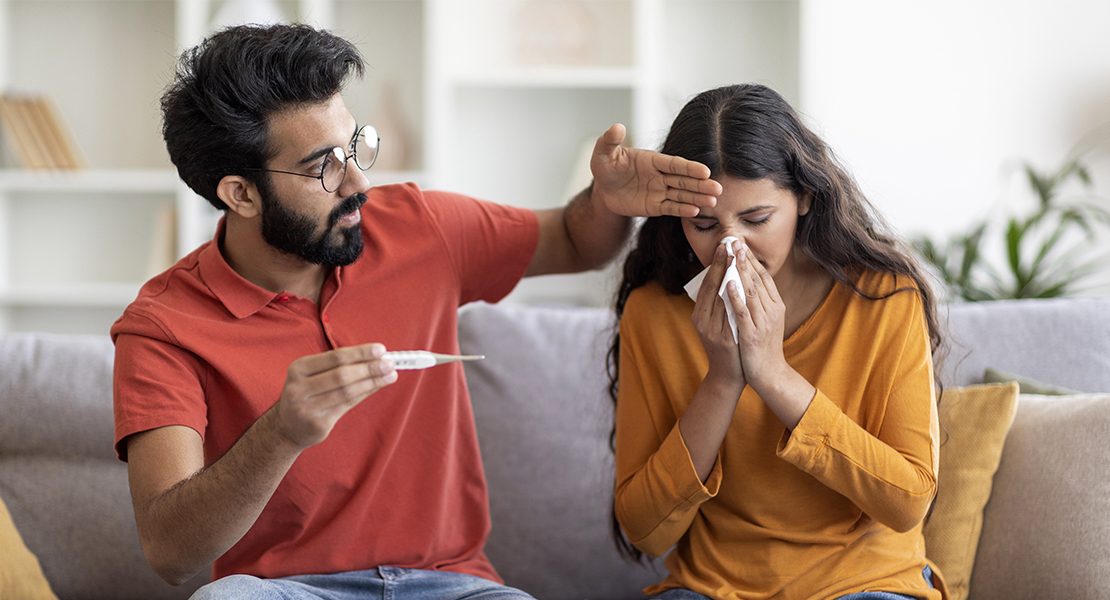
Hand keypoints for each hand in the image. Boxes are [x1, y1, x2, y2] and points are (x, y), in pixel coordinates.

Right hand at [271, 343, 396, 448]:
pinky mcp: (318, 424)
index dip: (359, 353)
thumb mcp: (312, 375)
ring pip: (347, 391)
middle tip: (390, 363)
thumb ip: (338, 365)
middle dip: (369, 368)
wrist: (287, 427)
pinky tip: (378, 386)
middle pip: (342, 375)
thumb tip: (375, 356)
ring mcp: (307, 408)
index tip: (381, 350)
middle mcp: (298, 388)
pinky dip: (366, 393)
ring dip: (372, 381)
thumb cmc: (307, 393)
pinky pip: (348, 405)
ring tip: (391, 375)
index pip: (334, 357)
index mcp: (298, 368)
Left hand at [590, 124, 720, 217]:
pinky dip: (682, 210)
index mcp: (652, 160)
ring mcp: (659, 191)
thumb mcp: (603, 154)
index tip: (706, 171)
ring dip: (697, 198)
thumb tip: (617, 127)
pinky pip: (670, 208)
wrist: (603, 190)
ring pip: (681, 195)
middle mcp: (660, 175)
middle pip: (684, 180)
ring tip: (713, 202)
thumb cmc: (606, 168)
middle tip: (718, 189)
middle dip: (701, 185)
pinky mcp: (655, 206)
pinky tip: (696, 211)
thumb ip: (610, 141)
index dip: (689, 167)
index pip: (674, 164)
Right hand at [691, 242, 744, 394]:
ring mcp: (712, 330)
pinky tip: (735, 285)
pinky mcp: (723, 339)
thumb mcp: (718, 323)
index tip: (724, 246)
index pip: (707, 284)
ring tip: (735, 257)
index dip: (715, 264)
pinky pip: (726, 314)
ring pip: (717, 298)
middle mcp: (702, 321)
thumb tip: (727, 279)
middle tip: (728, 244)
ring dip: (726, 275)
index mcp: (699, 316)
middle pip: (711, 287)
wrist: (729, 375)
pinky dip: (730, 298)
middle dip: (720, 264)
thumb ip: (719, 304)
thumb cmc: (728, 346)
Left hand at [727, 243, 787, 390]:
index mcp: (776, 306)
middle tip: (735, 240)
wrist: (769, 374)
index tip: (742, 244)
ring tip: (732, 254)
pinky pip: (742, 312)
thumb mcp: (766, 320)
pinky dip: (735, 296)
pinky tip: (728, 282)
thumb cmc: (763, 347)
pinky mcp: (751, 335)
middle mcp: (772, 311)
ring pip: (751, 291)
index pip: (764, 277)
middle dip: (745, 259)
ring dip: (741, 271)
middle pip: (758, 280)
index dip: (753, 259)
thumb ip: (760, 302)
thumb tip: (748, 280)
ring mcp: (763, 323)